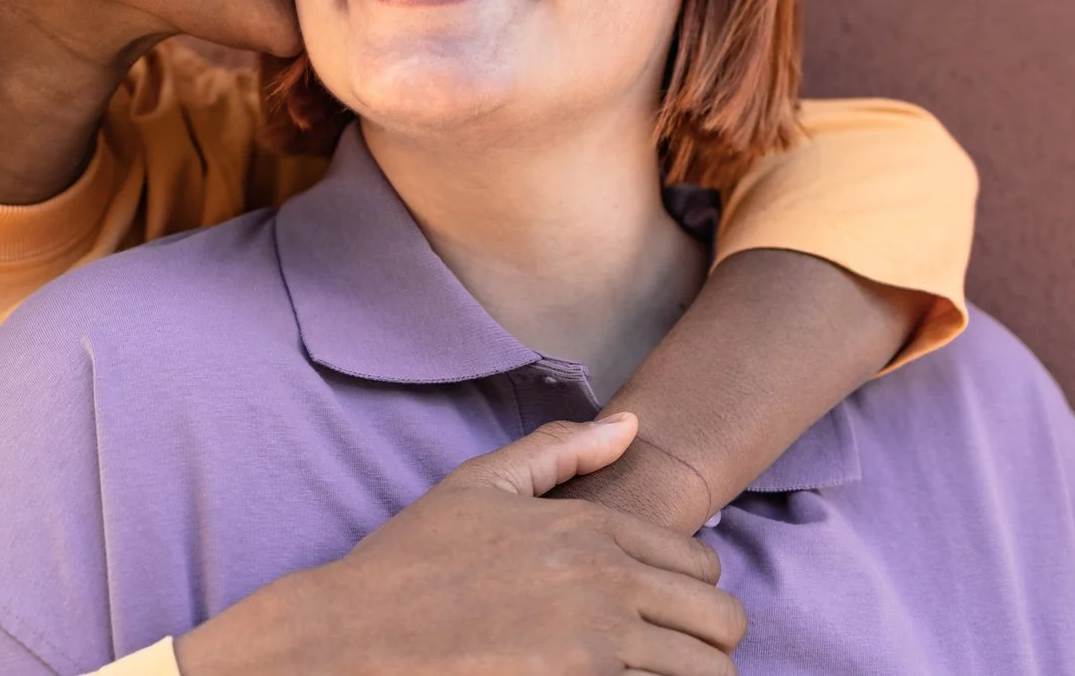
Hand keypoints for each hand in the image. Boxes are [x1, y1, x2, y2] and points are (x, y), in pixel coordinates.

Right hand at [175, 414, 744, 675]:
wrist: (352, 637)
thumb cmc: (411, 561)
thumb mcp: (481, 484)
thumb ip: (561, 449)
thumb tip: (631, 424)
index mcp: (589, 528)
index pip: (702, 565)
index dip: (689, 592)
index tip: (657, 610)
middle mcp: (605, 583)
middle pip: (721, 622)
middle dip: (705, 640)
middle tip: (665, 654)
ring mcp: (596, 646)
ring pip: (709, 674)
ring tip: (647, 675)